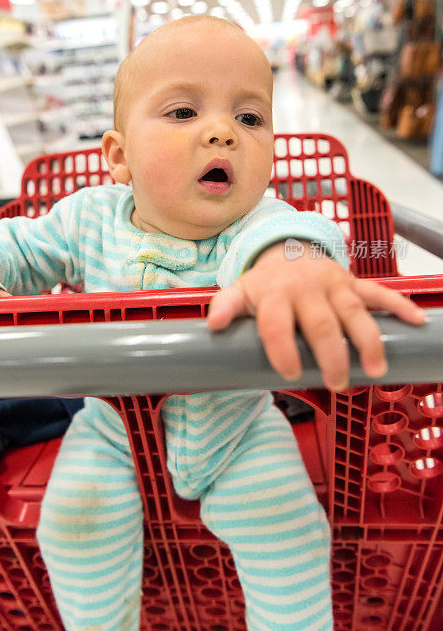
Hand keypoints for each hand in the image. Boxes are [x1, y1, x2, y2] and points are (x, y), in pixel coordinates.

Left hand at [207, 241, 425, 391]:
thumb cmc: (265, 282)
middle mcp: (306, 288)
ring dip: (368, 340)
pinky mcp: (354, 283)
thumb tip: (212, 326)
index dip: (282, 348)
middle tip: (338, 383)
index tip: (289, 374)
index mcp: (275, 293)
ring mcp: (334, 285)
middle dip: (331, 354)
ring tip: (377, 369)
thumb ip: (226, 306)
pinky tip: (418, 323)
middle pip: (321, 324)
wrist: (288, 247)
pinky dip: (400, 307)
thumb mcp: (241, 290)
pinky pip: (380, 294)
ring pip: (355, 312)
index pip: (277, 322)